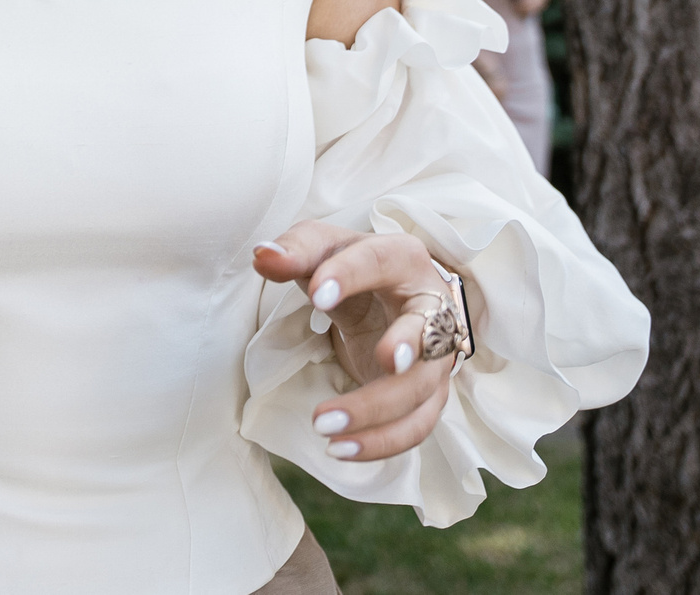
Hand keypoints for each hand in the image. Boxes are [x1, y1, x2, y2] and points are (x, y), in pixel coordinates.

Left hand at [255, 224, 460, 462]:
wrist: (389, 296)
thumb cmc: (354, 268)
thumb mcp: (324, 249)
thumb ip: (296, 251)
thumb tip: (263, 256)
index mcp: (404, 259)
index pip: (381, 260)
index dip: (351, 276)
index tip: (317, 295)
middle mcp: (432, 308)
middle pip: (429, 331)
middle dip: (409, 346)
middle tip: (385, 360)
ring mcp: (436, 357)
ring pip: (420, 390)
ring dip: (376, 411)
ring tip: (324, 425)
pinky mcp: (428, 395)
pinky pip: (415, 426)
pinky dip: (380, 443)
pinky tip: (340, 450)